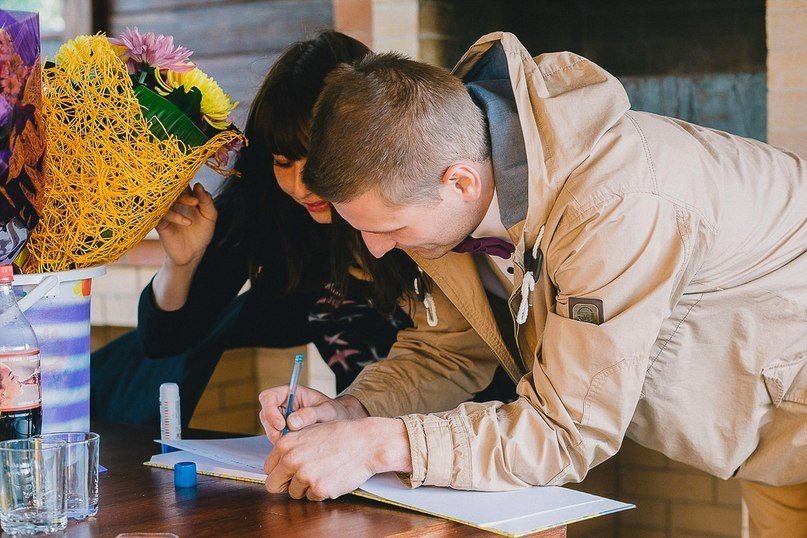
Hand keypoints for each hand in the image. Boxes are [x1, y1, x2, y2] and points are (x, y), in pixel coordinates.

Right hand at [156, 183, 216, 268]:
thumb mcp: (210, 216)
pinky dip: (173, 216)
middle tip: (195, 202)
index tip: (197, 186)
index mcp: (186, 197)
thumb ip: (207, 201)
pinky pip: (160, 214)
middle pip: (172, 189)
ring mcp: (165, 211)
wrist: (193, 253)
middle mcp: (173, 201)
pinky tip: (187, 222)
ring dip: (179, 203)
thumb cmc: (202, 233)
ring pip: (165, 199)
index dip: (187, 180)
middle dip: (184, 193)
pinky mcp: (159, 222)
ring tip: (192, 215)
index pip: (182, 182)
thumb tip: (198, 185)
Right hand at [258, 385, 366, 443]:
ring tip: (296, 442)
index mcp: (290, 392)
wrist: (341, 421)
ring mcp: (282, 418)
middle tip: (285, 439)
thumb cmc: (335, 412)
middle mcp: (283, 404)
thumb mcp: (326, 411)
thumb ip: (310, 414)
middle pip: (265, 414)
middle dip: (273, 429)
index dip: (270, 411)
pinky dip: (283, 444)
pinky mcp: (284, 431)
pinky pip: (276, 438)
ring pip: (269, 428)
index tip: (281, 425)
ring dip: (278, 437)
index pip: (268, 397)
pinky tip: (297, 446)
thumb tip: (291, 422)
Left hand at [263, 417, 410, 500]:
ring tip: (324, 472)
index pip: (269, 468)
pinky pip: (312, 498)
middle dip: (286, 484)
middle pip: (273, 485)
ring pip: (294, 493)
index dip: (280, 471)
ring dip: (307, 487)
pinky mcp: (319, 488)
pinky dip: (322, 491)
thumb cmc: (341, 435)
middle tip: (303, 478)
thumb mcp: (310, 431)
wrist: (366, 442)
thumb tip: (279, 463)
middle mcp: (291, 460)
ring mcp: (304, 475)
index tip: (291, 471)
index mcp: (285, 444)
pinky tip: (333, 477)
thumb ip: (292, 446)